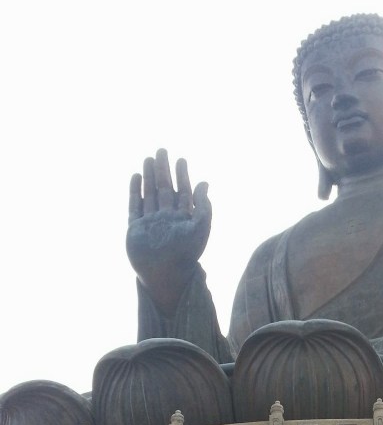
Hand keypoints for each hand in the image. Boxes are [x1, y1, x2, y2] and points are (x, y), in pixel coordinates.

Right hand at [127, 149, 211, 316]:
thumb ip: (203, 205)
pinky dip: (135, 191)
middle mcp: (166, 218)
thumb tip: (205, 182)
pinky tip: (136, 177)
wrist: (165, 274)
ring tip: (149, 159)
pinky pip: (135, 205)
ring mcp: (150, 222)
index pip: (183, 191)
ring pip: (149, 194)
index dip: (182, 175)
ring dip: (149, 176)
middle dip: (164, 170)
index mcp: (183, 219)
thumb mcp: (200, 227)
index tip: (181, 159)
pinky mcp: (135, 228)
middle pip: (165, 189)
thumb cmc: (186, 253)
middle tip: (162, 150)